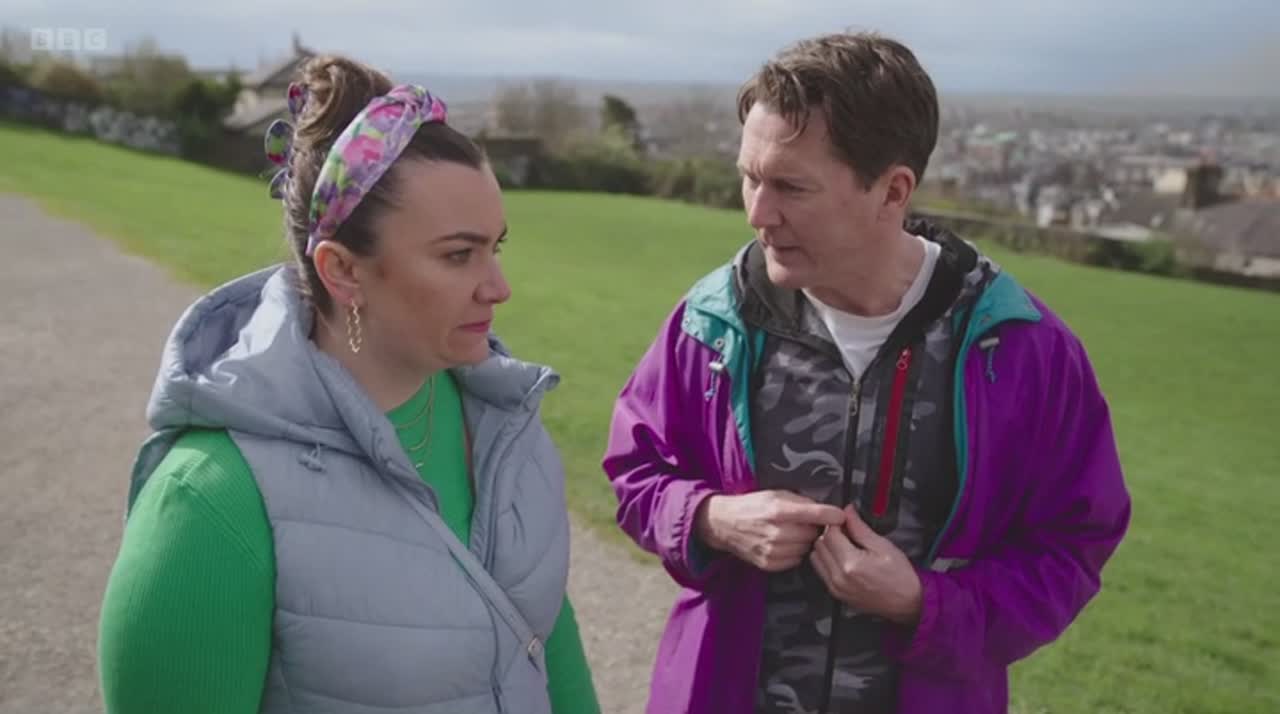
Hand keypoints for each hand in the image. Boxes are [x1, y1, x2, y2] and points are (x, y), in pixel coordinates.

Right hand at [695, 491, 845, 571]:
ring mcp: (773, 550)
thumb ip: (800, 501)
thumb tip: (824, 509)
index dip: (832, 515)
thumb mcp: (775, 494)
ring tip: (793, 533)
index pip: (815, 514)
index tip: (841, 516)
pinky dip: (795, 552)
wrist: (724, 523)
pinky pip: (796, 560)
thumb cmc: (752, 506)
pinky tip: (785, 543)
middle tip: (806, 523)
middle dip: (814, 528)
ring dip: (805, 541)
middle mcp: (777, 532)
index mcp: (779, 510)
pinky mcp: (770, 564)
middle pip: (814, 534)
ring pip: (807, 548)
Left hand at [810, 506, 922, 625]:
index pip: (829, 534)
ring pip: (816, 558)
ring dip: (826, 548)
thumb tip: (848, 511)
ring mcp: (836, 588)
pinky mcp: (836, 594)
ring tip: (844, 546)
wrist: (906, 603)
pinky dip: (827, 561)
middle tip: (846, 532)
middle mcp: (839, 578)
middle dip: (829, 534)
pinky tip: (842, 559)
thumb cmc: (900, 576)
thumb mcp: (883, 546)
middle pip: (819, 545)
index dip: (836, 523)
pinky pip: (821, 572)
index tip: (845, 521)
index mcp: (851, 564)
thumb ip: (860, 528)